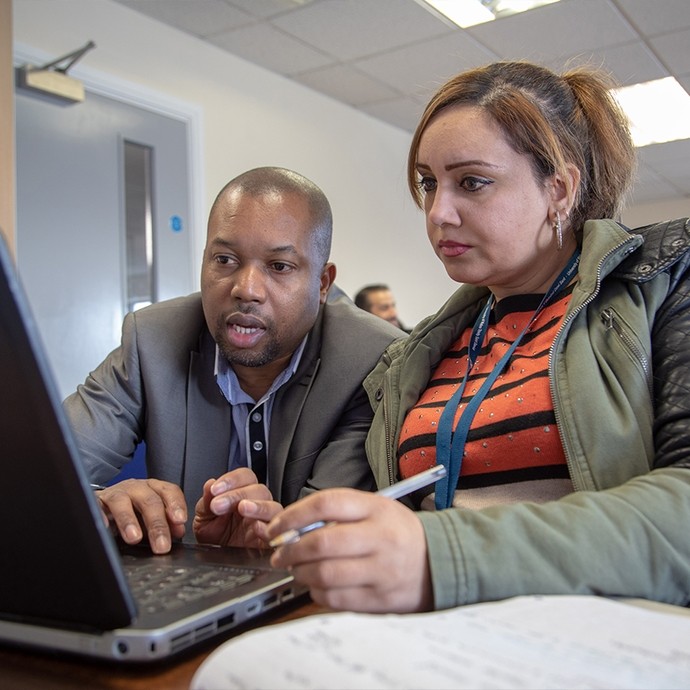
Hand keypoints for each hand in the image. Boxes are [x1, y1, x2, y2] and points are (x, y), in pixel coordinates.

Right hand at [94, 478, 186, 553]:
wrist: (103, 507)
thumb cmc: (132, 513)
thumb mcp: (150, 518)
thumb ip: (166, 523)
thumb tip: (178, 531)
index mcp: (153, 489)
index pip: (169, 491)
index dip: (176, 504)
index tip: (180, 520)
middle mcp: (135, 488)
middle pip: (149, 500)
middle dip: (157, 524)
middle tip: (161, 546)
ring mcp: (115, 493)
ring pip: (122, 501)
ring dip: (129, 520)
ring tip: (135, 539)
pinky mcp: (96, 502)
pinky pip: (96, 506)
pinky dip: (101, 515)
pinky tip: (104, 527)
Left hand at [193, 468, 282, 548]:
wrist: (215, 564)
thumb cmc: (214, 539)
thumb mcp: (204, 518)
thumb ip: (207, 500)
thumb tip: (210, 483)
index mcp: (243, 495)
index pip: (246, 477)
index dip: (232, 479)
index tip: (214, 489)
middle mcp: (258, 506)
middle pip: (260, 490)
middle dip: (238, 494)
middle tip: (218, 505)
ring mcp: (267, 523)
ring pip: (274, 508)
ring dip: (258, 506)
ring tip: (242, 509)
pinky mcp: (271, 542)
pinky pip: (280, 533)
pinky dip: (269, 528)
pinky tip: (255, 528)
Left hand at [267, 488, 432, 612]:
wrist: (440, 560)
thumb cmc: (400, 532)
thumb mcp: (376, 508)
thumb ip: (339, 514)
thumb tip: (294, 527)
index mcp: (376, 509)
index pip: (325, 504)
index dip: (292, 515)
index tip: (276, 527)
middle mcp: (379, 538)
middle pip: (321, 542)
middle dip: (290, 550)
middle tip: (279, 552)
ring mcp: (380, 571)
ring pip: (324, 574)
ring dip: (300, 573)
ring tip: (297, 569)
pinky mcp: (379, 599)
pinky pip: (335, 599)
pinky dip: (317, 593)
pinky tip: (317, 585)